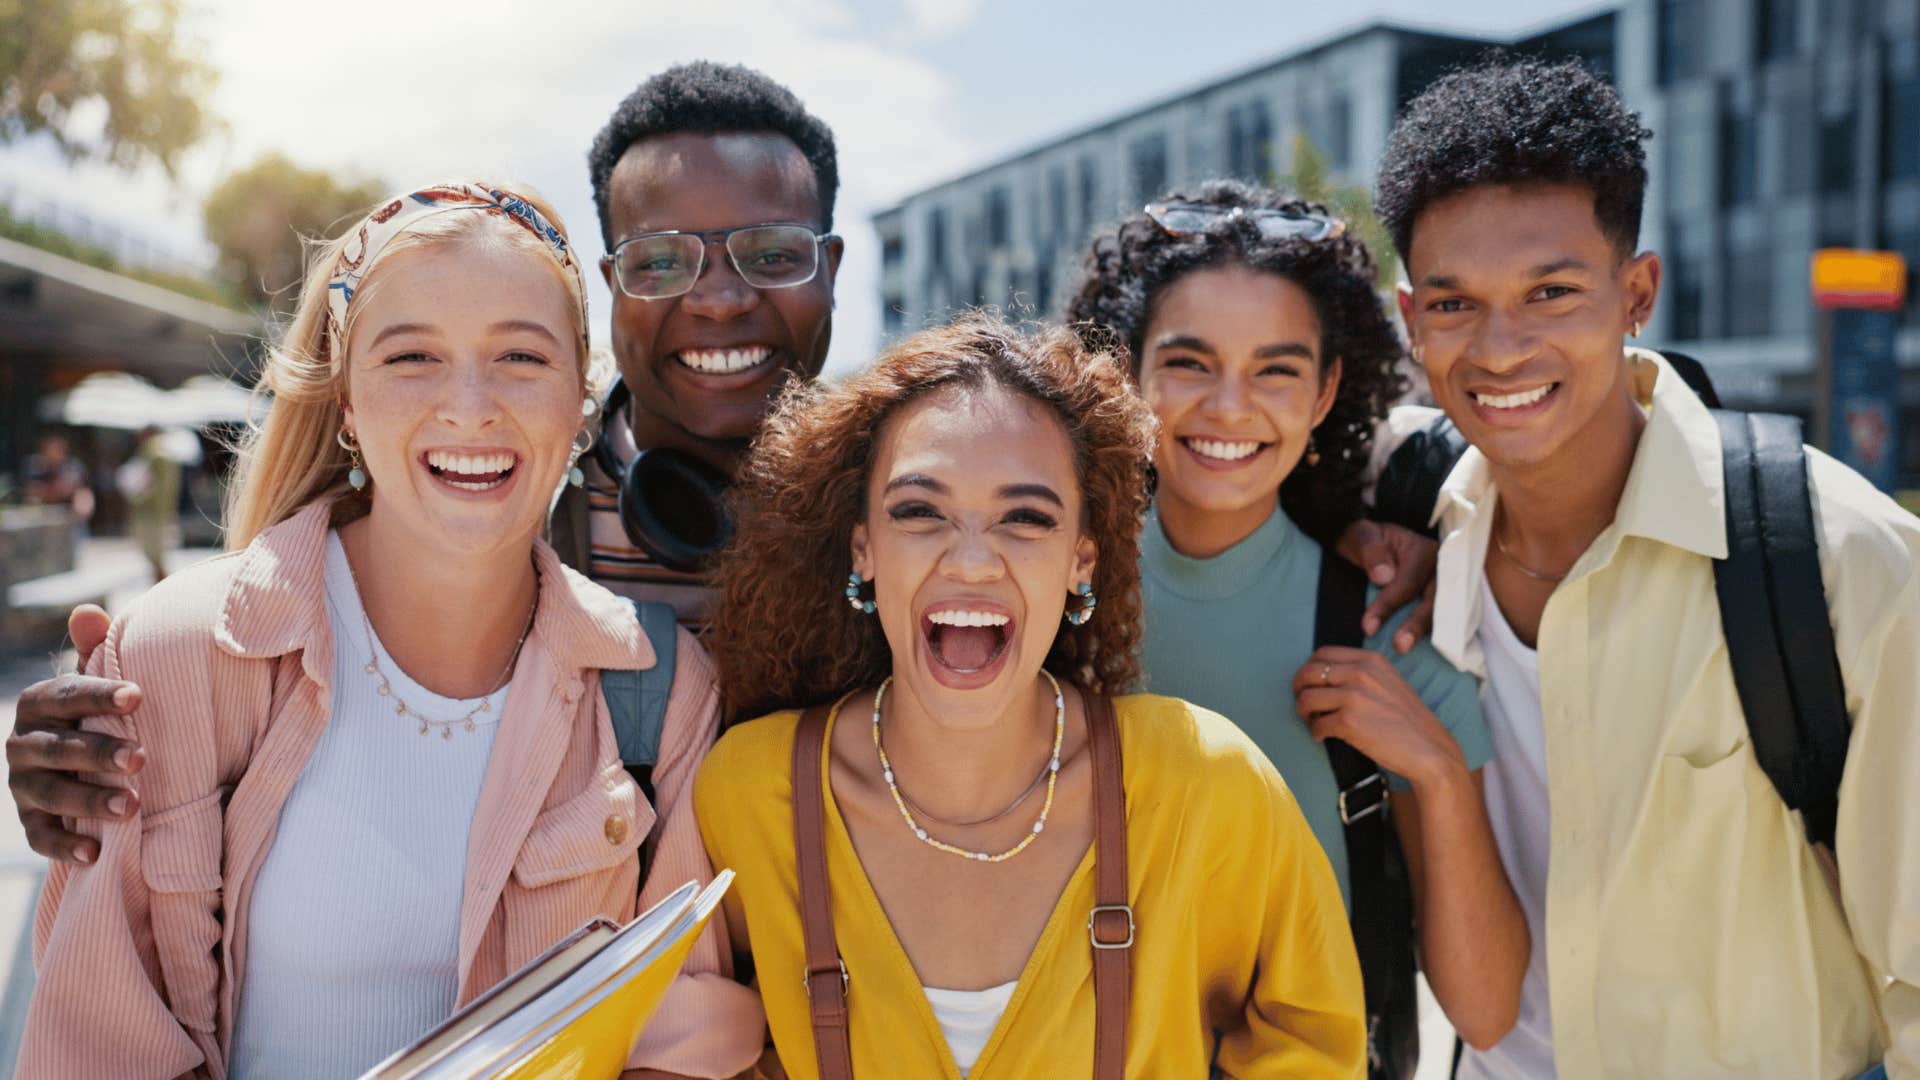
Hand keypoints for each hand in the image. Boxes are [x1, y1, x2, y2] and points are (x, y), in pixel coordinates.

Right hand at [6, 604, 144, 863]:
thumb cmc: (97, 713)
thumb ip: (96, 650)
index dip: (100, 696)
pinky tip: (96, 852)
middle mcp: (21, 743)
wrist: (77, 762)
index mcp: (38, 703)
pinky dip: (66, 846)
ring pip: (51, 794)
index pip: (66, 696)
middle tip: (141, 758)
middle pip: (57, 749)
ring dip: (89, 801)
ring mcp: (22, 785)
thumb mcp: (96, 682)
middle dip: (98, 754)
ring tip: (133, 807)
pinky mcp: (30, 821)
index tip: (139, 696)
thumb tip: (88, 613)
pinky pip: (41, 837)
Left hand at [1291, 646, 1463, 788]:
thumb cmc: (1408, 721)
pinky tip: (1323, 736)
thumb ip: (1362, 674)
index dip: (1309, 668)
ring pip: (1307, 698)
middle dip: (1299, 688)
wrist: (1430, 749)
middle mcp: (1360, 673)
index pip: (1322, 653)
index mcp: (1370, 660)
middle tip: (1303, 703)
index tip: (1309, 683)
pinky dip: (1315, 732)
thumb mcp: (1388, 682)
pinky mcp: (1348, 722)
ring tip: (1313, 721)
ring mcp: (1353, 697)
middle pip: (1308, 673)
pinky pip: (1316, 724)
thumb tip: (1326, 677)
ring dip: (1304, 712)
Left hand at [1333, 519, 1437, 652]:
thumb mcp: (1362, 537)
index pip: (1408, 583)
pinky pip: (1445, 621)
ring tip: (1407, 650)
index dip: (1388, 605)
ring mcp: (1446, 587)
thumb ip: (1371, 552)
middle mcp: (1442, 569)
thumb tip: (1384, 577)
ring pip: (1443, 614)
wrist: (1374, 545)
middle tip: (1400, 646)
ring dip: (1427, 633)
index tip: (1367, 627)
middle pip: (1434, 600)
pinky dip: (1435, 636)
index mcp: (1423, 551)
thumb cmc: (1368, 542)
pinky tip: (1421, 651)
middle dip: (1417, 625)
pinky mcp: (1445, 602)